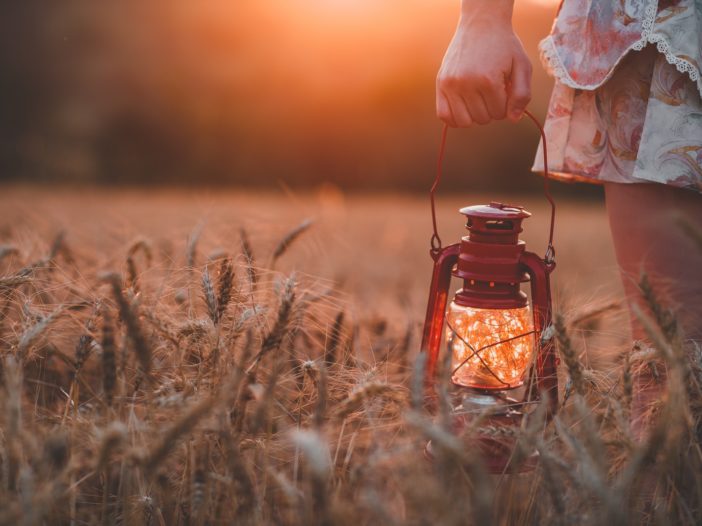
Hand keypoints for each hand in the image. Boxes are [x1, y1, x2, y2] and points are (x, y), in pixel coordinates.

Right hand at [436, 2, 531, 126]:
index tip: (504, 89)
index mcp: (488, 80)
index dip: (505, 105)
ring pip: (464, 122)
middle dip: (491, 109)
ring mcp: (451, 84)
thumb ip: (522, 94)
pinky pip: (444, 116)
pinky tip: (464, 107)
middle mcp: (467, 83)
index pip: (499, 114)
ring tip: (479, 98)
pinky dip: (455, 118)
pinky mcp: (440, 83)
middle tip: (492, 91)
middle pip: (482, 119)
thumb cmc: (504, 45)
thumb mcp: (522, 66)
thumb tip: (513, 119)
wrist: (481, 24)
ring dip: (474, 115)